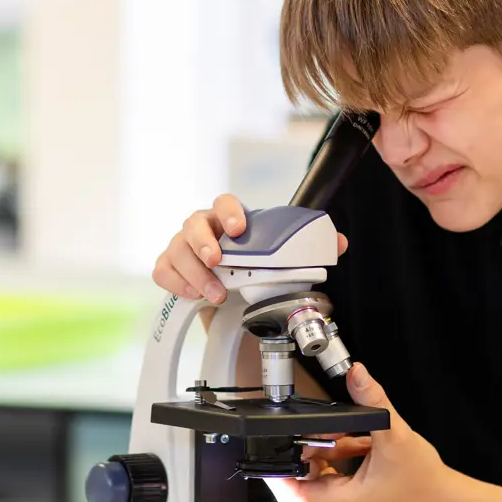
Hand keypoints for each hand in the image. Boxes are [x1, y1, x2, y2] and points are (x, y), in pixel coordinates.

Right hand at [151, 193, 347, 303]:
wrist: (237, 299)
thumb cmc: (258, 269)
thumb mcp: (284, 259)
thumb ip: (311, 248)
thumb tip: (339, 242)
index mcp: (230, 219)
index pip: (224, 202)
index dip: (229, 212)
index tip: (240, 228)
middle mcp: (203, 229)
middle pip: (192, 224)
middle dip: (203, 243)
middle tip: (218, 263)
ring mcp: (183, 248)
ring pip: (176, 251)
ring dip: (194, 274)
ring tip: (215, 295)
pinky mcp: (171, 270)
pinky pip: (162, 272)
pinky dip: (176, 284)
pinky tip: (194, 296)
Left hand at [297, 363, 451, 501]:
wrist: (440, 495)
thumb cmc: (420, 479)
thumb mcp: (394, 434)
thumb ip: (372, 400)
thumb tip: (357, 374)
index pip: (287, 489)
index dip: (283, 463)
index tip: (290, 440)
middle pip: (300, 472)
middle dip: (314, 445)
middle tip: (337, 432)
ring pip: (315, 467)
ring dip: (330, 447)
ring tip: (354, 438)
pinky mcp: (347, 495)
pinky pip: (329, 469)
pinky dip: (341, 452)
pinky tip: (361, 444)